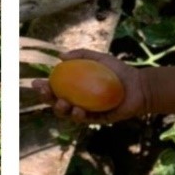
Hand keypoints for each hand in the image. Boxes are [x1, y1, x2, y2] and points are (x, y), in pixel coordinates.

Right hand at [30, 50, 149, 123]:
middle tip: (46, 92)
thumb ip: (82, 54)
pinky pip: (84, 120)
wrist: (139, 86)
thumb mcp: (100, 58)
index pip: (55, 88)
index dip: (44, 87)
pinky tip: (78, 110)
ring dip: (60, 109)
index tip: (36, 83)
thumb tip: (60, 56)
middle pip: (56, 102)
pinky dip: (78, 115)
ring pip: (67, 114)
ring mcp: (87, 111)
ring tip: (63, 102)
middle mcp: (78, 99)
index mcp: (76, 87)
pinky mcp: (97, 119)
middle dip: (47, 99)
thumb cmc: (120, 72)